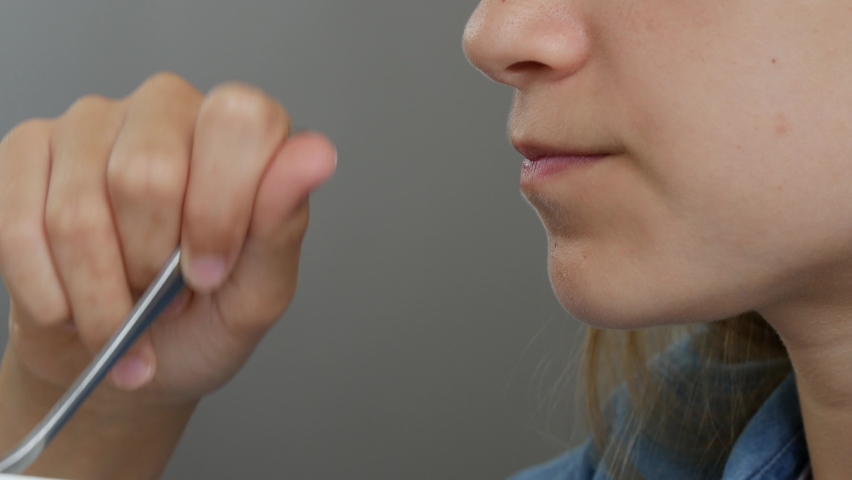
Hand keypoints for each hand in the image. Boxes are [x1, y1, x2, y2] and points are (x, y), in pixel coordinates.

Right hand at [0, 72, 336, 405]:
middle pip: (147, 172)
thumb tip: (315, 155)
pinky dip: (48, 291)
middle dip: (151, 263)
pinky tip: (70, 305)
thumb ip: (281, 225)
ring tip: (120, 307)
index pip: (240, 122)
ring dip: (99, 292)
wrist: (122, 358)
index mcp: (237, 135)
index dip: (221, 211)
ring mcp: (91, 123)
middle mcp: (168, 110)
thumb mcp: (257, 291)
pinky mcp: (26, 152)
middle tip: (160, 292)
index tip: (210, 272)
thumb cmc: (199, 321)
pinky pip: (18, 224)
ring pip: (79, 209)